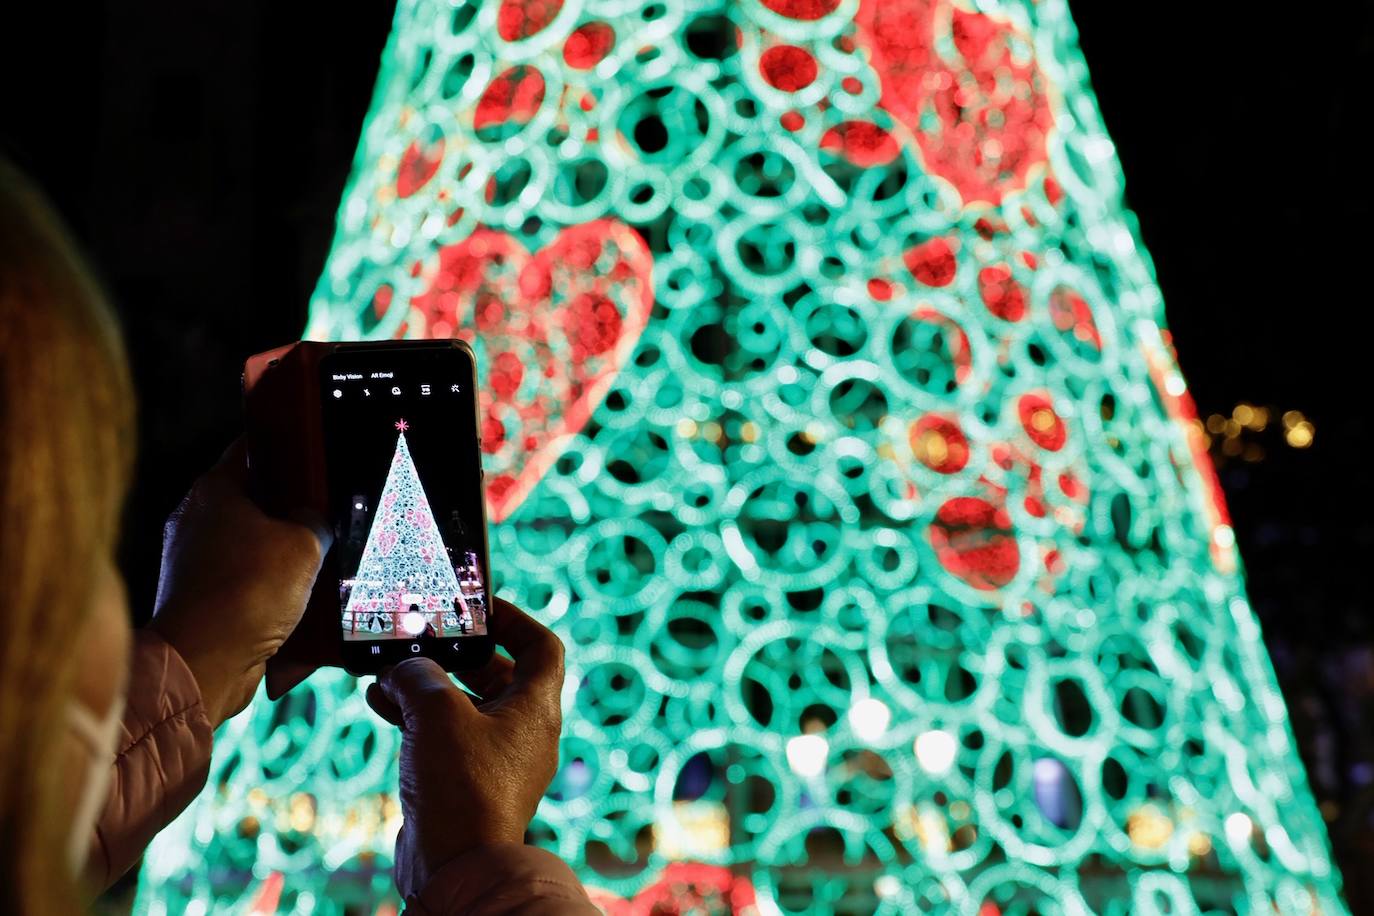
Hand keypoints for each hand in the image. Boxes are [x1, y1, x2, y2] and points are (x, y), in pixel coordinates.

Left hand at [150, 440, 330, 726]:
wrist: (203, 662)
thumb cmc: (248, 591)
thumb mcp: (305, 543)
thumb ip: (317, 519)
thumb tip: (316, 520)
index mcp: (214, 489)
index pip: (253, 448)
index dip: (287, 446)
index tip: (315, 450)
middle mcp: (196, 518)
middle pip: (255, 498)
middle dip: (294, 507)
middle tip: (331, 510)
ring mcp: (194, 559)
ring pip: (253, 542)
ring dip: (284, 552)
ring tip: (323, 557)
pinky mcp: (201, 596)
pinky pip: (245, 579)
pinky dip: (270, 586)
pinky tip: (300, 596)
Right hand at [366, 599, 564, 896]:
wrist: (456, 865)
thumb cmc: (461, 786)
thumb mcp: (436, 711)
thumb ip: (419, 674)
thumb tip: (403, 669)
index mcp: (536, 708)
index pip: (542, 646)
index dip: (514, 620)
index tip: (481, 608)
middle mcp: (524, 732)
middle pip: (498, 674)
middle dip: (455, 655)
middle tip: (422, 639)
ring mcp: (498, 761)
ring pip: (465, 706)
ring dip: (427, 686)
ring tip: (387, 673)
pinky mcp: (469, 783)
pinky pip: (446, 737)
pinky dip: (417, 718)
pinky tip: (380, 704)